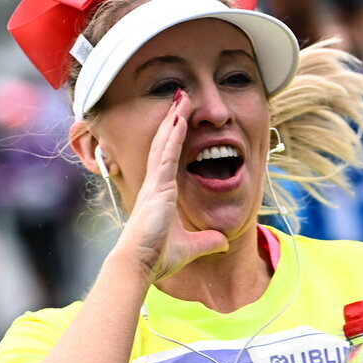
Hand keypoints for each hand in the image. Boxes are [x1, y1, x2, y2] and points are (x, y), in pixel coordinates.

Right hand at [116, 90, 228, 281]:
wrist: (139, 263)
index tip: (179, 119)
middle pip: (164, 145)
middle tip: (180, 98)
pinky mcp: (158, 189)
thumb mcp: (190, 248)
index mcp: (160, 195)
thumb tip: (224, 242)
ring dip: (173, 120)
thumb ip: (207, 242)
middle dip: (172, 121)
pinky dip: (172, 137)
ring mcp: (155, 185)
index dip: (173, 138)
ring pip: (164, 144)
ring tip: (181, 99)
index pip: (167, 159)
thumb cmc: (157, 257)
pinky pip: (166, 157)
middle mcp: (155, 186)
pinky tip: (178, 120)